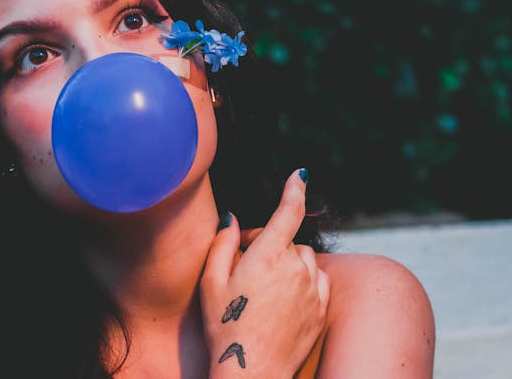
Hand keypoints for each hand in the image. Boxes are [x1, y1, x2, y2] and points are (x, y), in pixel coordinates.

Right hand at [200, 169, 329, 377]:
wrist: (252, 371)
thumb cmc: (225, 325)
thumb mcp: (211, 281)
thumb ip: (223, 242)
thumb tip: (233, 218)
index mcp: (268, 255)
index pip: (288, 211)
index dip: (295, 188)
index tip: (301, 174)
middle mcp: (297, 268)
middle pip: (290, 240)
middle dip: (272, 244)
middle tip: (247, 263)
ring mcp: (313, 290)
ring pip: (306, 260)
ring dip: (290, 262)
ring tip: (265, 284)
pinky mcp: (321, 310)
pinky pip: (319, 281)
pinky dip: (305, 280)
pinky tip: (284, 297)